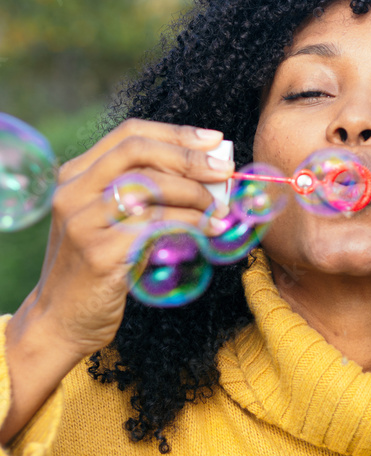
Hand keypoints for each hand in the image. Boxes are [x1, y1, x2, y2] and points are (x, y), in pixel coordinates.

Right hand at [1, 119, 233, 445]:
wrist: (59, 321)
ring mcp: (83, 222)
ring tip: (219, 209)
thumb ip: (142, 198)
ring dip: (194, 195)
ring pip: (149, 188)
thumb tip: (205, 179)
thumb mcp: (110, 224)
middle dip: (189, 159)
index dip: (176, 134)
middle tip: (225, 170)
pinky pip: (155, 226)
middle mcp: (73, 192)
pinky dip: (190, 225)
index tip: (214, 141)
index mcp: (74, 176)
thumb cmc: (96, 271)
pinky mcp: (99, 253)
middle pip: (139, 154)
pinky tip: (209, 232)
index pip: (129, 136)